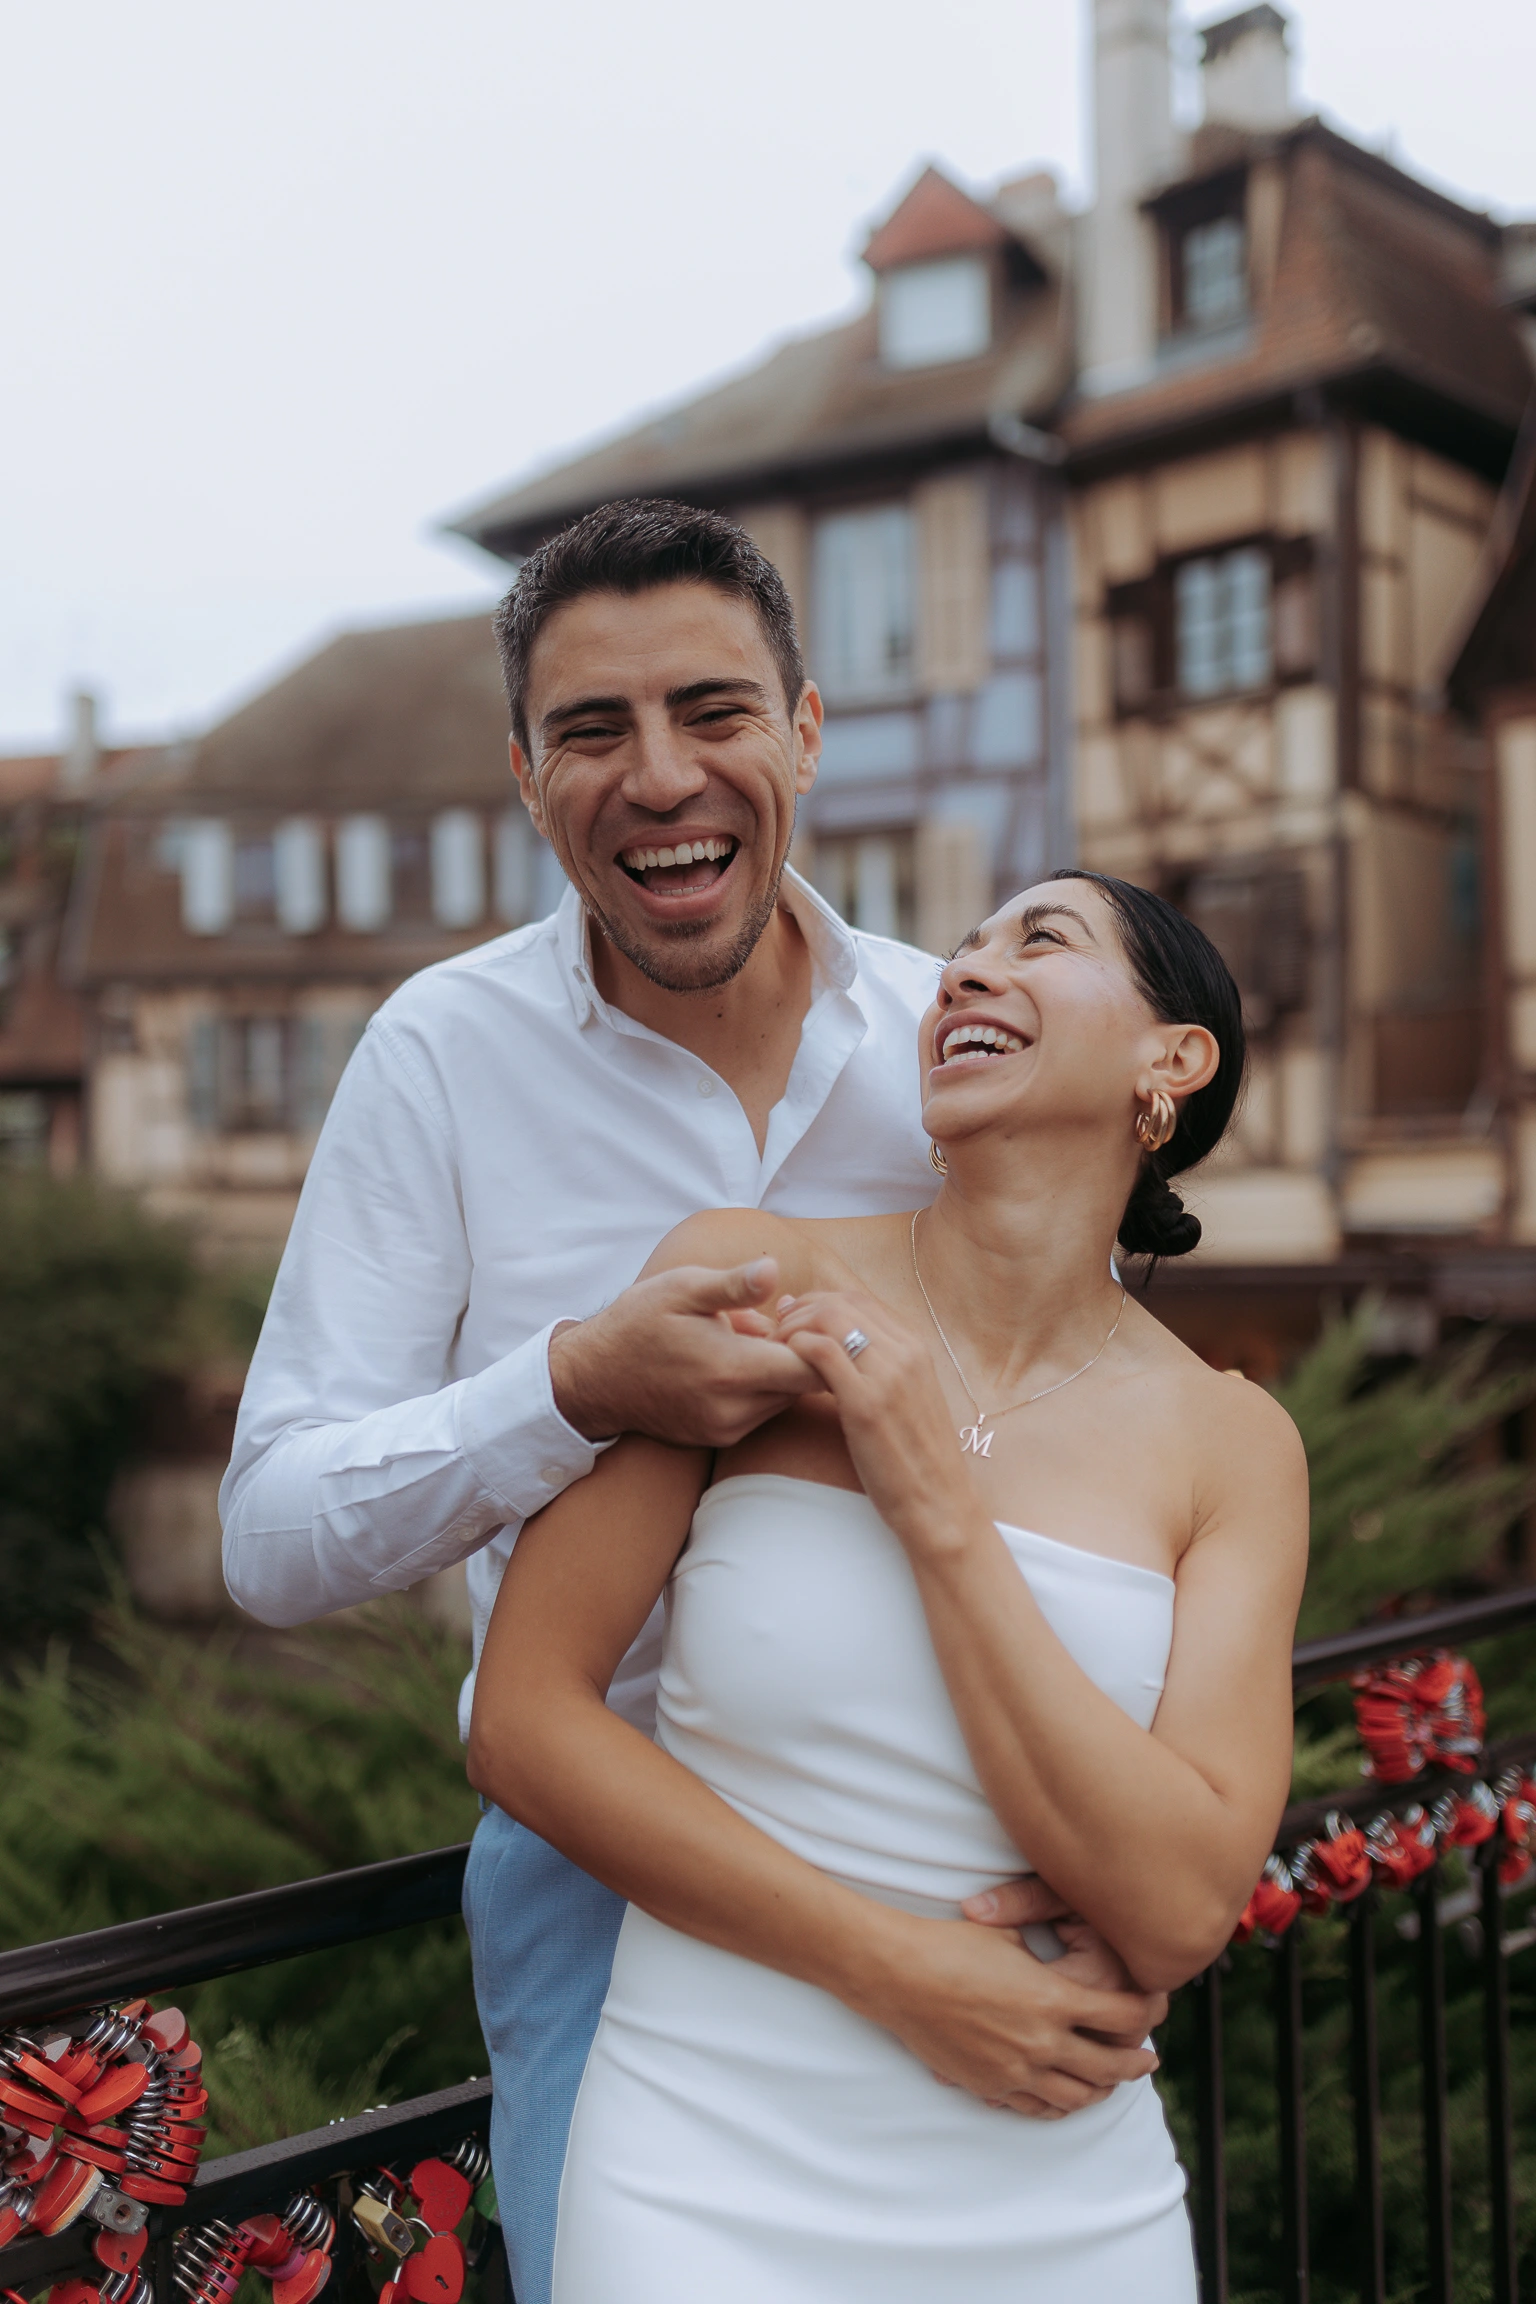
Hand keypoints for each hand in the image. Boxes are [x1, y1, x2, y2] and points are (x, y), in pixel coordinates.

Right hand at [550, 1259, 820, 1445]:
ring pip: (785, 1399)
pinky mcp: (719, 1438)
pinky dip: (761, 1386)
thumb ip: (734, 1285)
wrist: (593, 1377)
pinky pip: (761, 1411)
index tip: (805, 1314)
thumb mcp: (681, 1289)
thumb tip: (773, 1270)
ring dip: (781, 1369)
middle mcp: (735, 1410)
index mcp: (731, 1370)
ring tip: (750, 1336)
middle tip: (781, 1316)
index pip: (814, 1368)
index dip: (820, 1340)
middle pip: (805, 1386)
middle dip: (803, 1351)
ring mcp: (727, 1429)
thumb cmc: (637, 1324)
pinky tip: (735, 1359)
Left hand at [774, 1288, 972, 1549]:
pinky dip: (796, 1349)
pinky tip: (784, 1369)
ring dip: (792, 1328)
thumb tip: (839, 1346)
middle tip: (775, 1334)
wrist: (941, 1505)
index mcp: (917, 1348)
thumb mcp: (906, 1401)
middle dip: (799, 1310)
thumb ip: (881, 1370)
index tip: (793, 1320)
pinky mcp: (868, 1404)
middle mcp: (907, 1352)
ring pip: (829, 1318)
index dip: (818, 1302)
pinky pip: (823, 1353)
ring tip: (774, 1352)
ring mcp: (889, 1375)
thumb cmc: (917, 1460)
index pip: (858, 1299)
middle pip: (841, 1301)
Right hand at [852, 1905, 1161, 2118]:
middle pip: (1108, 2066)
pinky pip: (1035, 2107)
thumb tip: (1064, 1960)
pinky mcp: (989, 2085)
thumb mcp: (1010, 1937)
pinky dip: (1058, 2104)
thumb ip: (1045, 1959)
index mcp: (1053, 1998)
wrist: (901, 1975)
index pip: (1121, 2014)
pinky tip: (1064, 2098)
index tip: (1156, 2007)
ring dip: (1100, 2091)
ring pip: (1075, 2096)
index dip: (1146, 2011)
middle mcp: (1041, 2041)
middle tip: (1148, 2061)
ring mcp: (1015, 2069)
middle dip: (1134, 2064)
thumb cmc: (954, 1945)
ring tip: (1110, 2084)